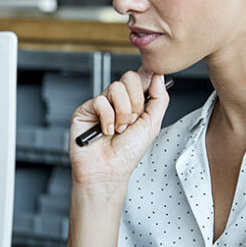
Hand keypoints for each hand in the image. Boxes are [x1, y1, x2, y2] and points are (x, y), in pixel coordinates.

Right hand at [69, 69, 169, 186]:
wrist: (108, 170)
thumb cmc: (127, 154)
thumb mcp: (152, 125)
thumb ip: (159, 99)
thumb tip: (159, 76)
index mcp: (133, 102)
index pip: (141, 78)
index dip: (148, 75)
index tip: (153, 80)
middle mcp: (117, 101)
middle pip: (129, 78)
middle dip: (136, 102)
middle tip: (132, 121)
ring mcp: (101, 104)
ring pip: (116, 88)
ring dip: (122, 113)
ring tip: (119, 129)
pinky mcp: (86, 109)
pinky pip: (100, 101)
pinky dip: (107, 119)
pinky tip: (105, 131)